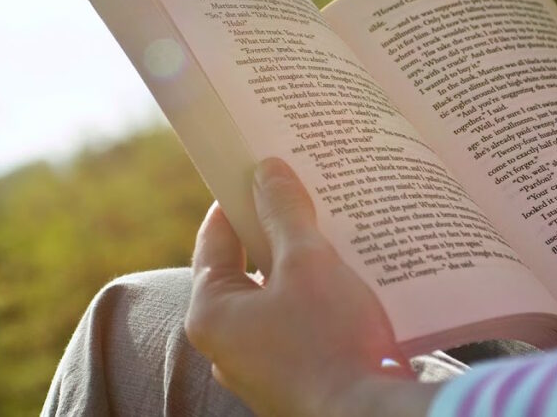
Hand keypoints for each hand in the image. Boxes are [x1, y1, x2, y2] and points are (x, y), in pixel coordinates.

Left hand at [185, 158, 434, 416]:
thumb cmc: (331, 340)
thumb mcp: (308, 263)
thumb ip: (284, 213)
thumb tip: (267, 171)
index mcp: (211, 314)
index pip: (213, 241)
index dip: (235, 201)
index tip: (255, 172)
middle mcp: (225, 347)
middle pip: (243, 273)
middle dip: (273, 235)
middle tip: (299, 198)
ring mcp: (258, 370)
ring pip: (272, 304)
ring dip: (297, 271)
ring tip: (329, 236)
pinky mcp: (291, 385)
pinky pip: (294, 332)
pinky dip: (313, 306)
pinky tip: (345, 285)